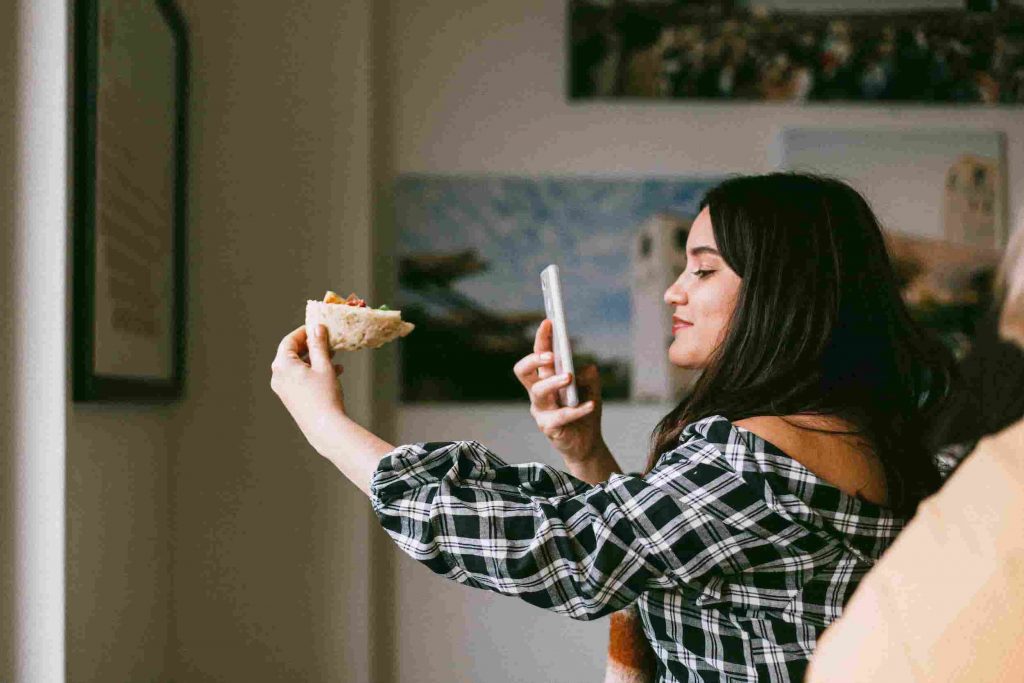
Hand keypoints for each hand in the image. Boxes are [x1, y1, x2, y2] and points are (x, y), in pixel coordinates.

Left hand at [270, 324, 346, 452]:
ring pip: (298, 366)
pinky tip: (334, 372)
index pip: (290, 340)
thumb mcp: (324, 365)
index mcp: (283, 365)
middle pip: (292, 353)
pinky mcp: (290, 398)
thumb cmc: (324, 395)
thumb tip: (317, 328)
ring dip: (314, 359)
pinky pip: (299, 378)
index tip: (318, 327)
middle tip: (327, 340)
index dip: (304, 332)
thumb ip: (319, 345)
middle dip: (311, 346)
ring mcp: (283, 389)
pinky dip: (313, 372)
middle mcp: (278, 376)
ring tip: (333, 355)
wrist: (325, 427)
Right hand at [513, 319, 603, 464]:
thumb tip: (584, 367)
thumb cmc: (584, 411)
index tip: (549, 322)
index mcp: (546, 379)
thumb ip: (588, 375)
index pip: (538, 356)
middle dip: (534, 359)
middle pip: (523, 371)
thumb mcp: (591, 388)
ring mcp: (541, 410)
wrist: (587, 443)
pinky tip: (590, 404)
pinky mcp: (548, 427)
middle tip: (551, 354)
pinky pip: (560, 416)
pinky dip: (577, 409)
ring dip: (554, 382)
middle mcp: (538, 393)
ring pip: (538, 392)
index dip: (541, 339)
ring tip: (569, 377)